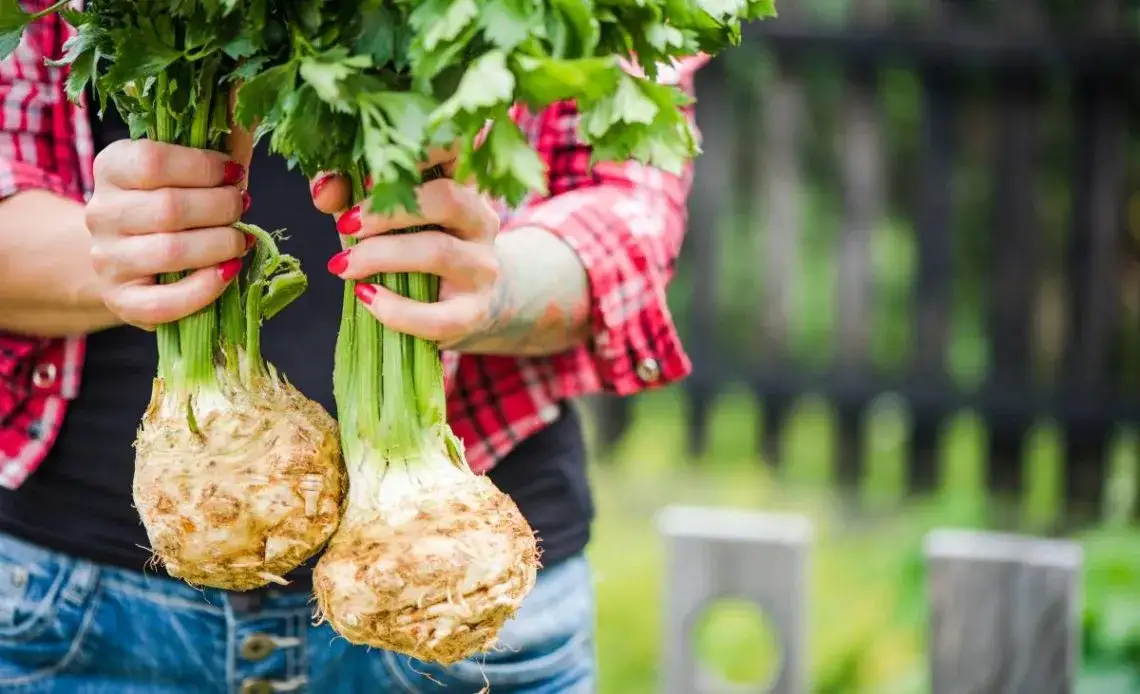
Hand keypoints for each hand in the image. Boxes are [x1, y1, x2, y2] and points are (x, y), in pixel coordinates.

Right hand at [84, 139, 251, 328]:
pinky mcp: (122, 300)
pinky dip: (206, 289)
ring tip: (242, 240)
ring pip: (170, 252)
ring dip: (220, 245)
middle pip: (169, 208)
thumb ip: (219, 138)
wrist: (134, 258)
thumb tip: (247, 97)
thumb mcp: (192, 167)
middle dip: (221, 207)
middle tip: (243, 207)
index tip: (235, 172)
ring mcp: (108, 259)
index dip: (203, 167)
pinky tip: (229, 272)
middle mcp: (102, 213)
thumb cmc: (175, 202)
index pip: (152, 160)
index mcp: (112, 168)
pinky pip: (164, 302)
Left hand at [312, 168, 502, 348]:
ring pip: (438, 251)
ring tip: (343, 265)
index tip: (373, 169)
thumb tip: (324, 192)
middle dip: (387, 211)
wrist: (466, 302)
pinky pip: (437, 315)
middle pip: (446, 198)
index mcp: (462, 183)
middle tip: (346, 225)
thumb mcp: (387, 213)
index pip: (456, 147)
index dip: (418, 149)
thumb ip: (352, 193)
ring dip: (381, 255)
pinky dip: (395, 309)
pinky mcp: (473, 312)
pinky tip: (366, 297)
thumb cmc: (418, 244)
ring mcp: (482, 267)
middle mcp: (481, 220)